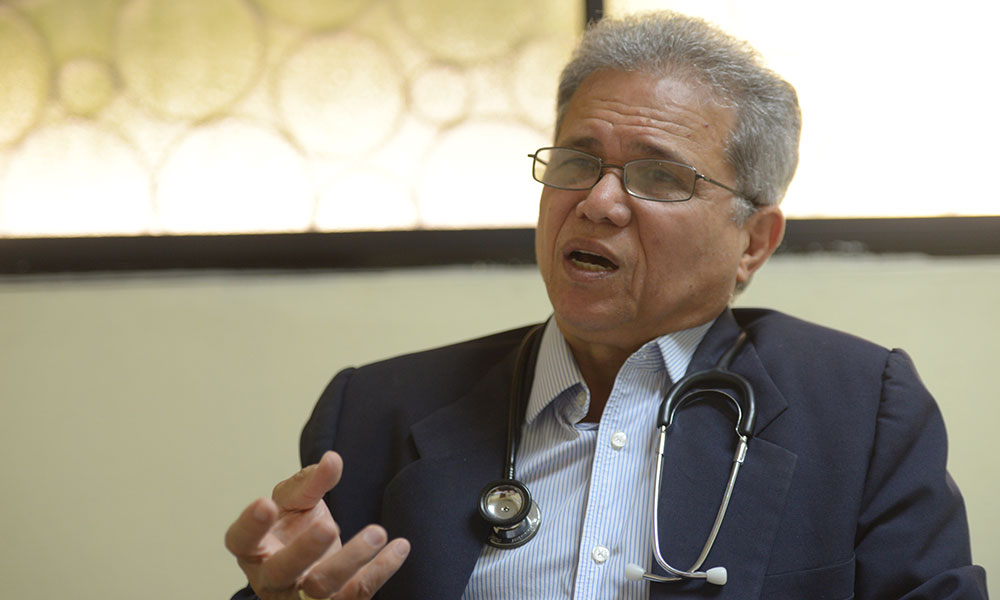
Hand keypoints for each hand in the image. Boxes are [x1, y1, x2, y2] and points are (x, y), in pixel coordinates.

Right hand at [225, 451, 409, 598]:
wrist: (314, 560)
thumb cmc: (294, 528)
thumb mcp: (295, 502)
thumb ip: (309, 482)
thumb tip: (332, 460)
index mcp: (254, 549)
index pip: (241, 541)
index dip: (250, 525)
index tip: (265, 502)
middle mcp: (273, 578)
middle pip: (282, 571)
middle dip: (305, 550)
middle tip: (329, 526)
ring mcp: (303, 596)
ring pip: (322, 587)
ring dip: (351, 559)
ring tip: (377, 531)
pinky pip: (357, 594)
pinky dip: (381, 570)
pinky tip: (399, 547)